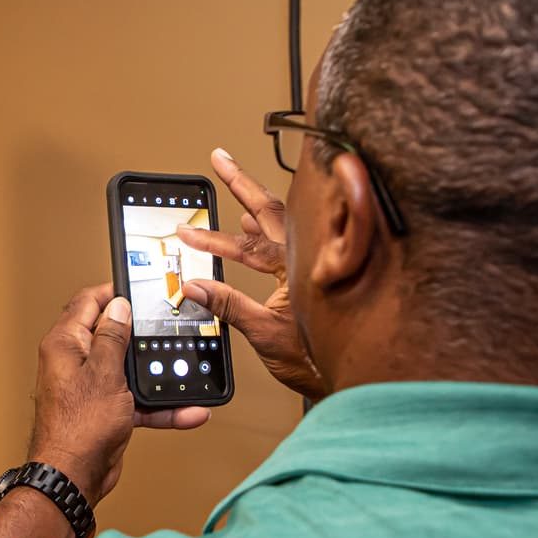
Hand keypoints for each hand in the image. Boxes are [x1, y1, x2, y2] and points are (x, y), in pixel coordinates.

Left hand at [28, 284, 209, 507]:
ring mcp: (91, 388)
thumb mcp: (104, 373)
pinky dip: (159, 406)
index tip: (138, 290)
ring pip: (128, 371)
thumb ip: (113, 337)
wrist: (73, 477)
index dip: (112, 294)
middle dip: (141, 334)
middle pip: (111, 335)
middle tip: (167, 325)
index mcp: (66, 345)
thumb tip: (117, 307)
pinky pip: (136, 401)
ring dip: (156, 376)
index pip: (87, 304)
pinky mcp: (105, 412)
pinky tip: (187, 411)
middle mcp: (75, 363)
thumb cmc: (78, 427)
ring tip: (184, 372)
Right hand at [177, 148, 326, 401]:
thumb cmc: (318, 360)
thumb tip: (195, 287)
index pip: (249, 240)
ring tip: (239, 190)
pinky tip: (256, 226)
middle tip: (221, 160)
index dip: (213, 235)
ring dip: (256, 206)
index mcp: (298, 266)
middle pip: (270, 211)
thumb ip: (228, 306)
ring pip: (282, 224)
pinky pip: (290, 242)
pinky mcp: (315, 276)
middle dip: (241, 184)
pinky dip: (270, 230)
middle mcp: (310, 257)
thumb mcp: (264, 333)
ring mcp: (314, 264)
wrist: (350, 378)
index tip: (188, 230)